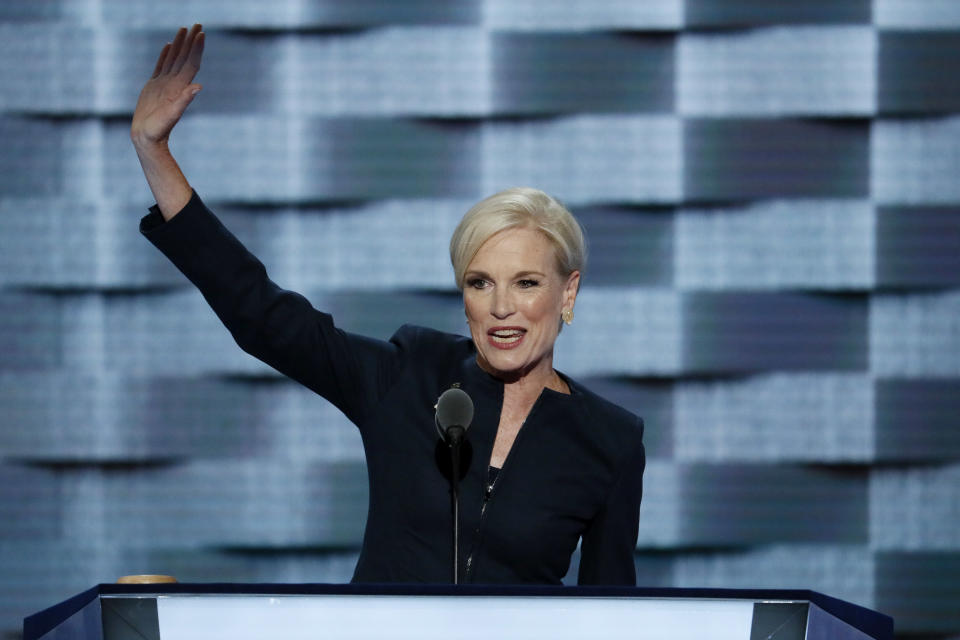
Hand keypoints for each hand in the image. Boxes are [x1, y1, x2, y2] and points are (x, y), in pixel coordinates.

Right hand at [131, 24, 204, 149]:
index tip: (201, 33)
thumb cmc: (159, 129)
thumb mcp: (172, 114)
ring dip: (180, 44)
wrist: (147, 137)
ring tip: (184, 29)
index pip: (191, 63)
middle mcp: (175, 83)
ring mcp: (165, 83)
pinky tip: (168, 45)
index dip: (196, 48)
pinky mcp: (154, 86)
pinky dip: (165, 54)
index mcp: (180, 87)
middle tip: (197, 24)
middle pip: (185, 57)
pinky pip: (161, 65)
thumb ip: (184, 101)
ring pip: (173, 58)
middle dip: (191, 40)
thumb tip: (198, 87)